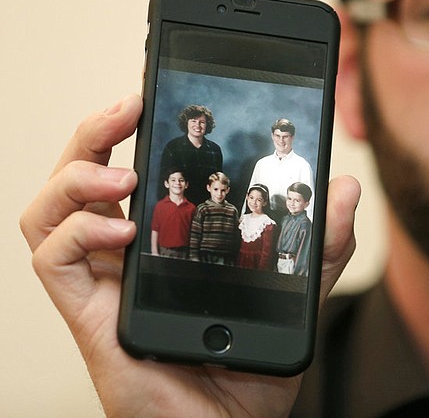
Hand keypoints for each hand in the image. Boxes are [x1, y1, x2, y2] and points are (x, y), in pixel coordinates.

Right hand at [19, 95, 360, 416]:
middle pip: (82, 176)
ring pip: (50, 210)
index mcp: (166, 241)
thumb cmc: (251, 369)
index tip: (157, 95)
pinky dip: (76, 233)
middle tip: (130, 102)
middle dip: (95, 131)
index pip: (135, 172)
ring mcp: (102, 284)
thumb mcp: (298, 293)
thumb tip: (343, 186)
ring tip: (121, 172)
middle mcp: (125, 256)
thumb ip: (319, 241)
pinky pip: (52, 262)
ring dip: (75, 175)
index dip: (133, 130)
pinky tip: (121, 230)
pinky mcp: (89, 316)